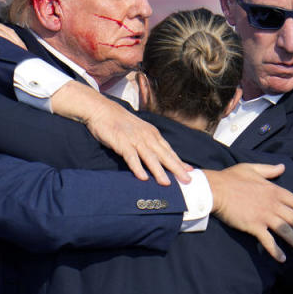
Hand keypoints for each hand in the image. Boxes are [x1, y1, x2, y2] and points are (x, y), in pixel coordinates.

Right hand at [50, 81, 188, 185]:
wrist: (102, 110)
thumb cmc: (120, 123)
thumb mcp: (139, 131)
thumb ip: (149, 143)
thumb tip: (158, 157)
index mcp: (152, 134)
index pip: (169, 150)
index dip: (179, 162)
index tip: (190, 172)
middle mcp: (147, 137)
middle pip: (164, 155)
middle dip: (176, 168)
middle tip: (187, 180)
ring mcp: (134, 139)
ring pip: (150, 157)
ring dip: (159, 171)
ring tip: (167, 183)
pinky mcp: (122, 142)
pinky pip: (131, 157)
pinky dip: (137, 167)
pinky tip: (143, 177)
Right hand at [203, 163, 292, 261]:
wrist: (216, 189)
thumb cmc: (231, 178)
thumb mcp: (251, 168)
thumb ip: (268, 169)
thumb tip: (282, 167)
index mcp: (273, 190)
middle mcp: (273, 204)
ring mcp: (265, 215)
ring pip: (286, 230)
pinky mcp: (255, 226)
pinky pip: (269, 241)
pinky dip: (276, 251)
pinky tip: (282, 258)